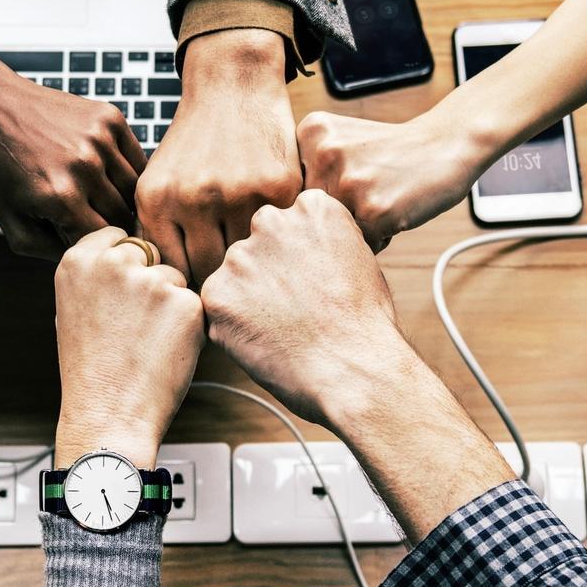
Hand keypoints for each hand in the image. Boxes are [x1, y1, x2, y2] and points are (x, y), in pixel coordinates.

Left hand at [0, 63, 145, 257]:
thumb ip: (51, 252)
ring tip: (101, 199)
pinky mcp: (109, 118)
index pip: (103, 241)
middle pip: (123, 216)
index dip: (97, 247)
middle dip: (112, 225)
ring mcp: (100, 139)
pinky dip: (127, 171)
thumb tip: (91, 260)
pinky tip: (107, 174)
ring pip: (135, 189)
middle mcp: (84, 167)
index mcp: (61, 199)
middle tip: (97, 223)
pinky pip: (136, 158)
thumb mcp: (12, 224)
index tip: (89, 242)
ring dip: (122, 199)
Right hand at [53, 227, 205, 466]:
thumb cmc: (91, 369)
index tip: (122, 290)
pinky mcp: (184, 303)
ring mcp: (151, 282)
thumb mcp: (73, 308)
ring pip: (175, 279)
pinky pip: (195, 303)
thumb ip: (96, 274)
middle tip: (134, 325)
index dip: (127, 263)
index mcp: (79, 260)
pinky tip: (165, 350)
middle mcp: (113, 263)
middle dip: (150, 280)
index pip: (119, 236)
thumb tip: (125, 251)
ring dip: (170, 304)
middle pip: (150, 253)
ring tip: (146, 342)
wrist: (108, 414)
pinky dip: (188, 325)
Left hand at [136, 28, 300, 285]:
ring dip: (254, 265)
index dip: (189, 285)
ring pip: (247, 259)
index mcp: (157, 200)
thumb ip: (160, 232)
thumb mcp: (159, 181)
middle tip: (234, 284)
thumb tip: (171, 291)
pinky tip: (278, 239)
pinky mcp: (278, 187)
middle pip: (209, 273)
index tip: (203, 287)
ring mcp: (238, 193)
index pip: (173, 271)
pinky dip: (279, 240)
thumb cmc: (195, 143)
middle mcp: (193, 198)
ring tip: (258, 268)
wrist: (233, 85)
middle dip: (221, 281)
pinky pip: (278, 235)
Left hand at [202, 190, 512, 537]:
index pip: (283, 219)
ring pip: (231, 279)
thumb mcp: (362, 266)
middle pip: (252, 245)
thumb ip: (328, 243)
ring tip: (284, 337)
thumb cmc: (373, 334)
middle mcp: (273, 222)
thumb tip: (316, 242)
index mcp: (315, 206)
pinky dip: (232, 332)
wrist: (363, 380)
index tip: (303, 288)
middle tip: (293, 319)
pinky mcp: (219, 298)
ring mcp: (242, 258)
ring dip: (248, 306)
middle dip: (265, 280)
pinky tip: (264, 347)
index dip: (290, 259)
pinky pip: (213, 312)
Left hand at [297, 110, 476, 250]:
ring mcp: (348, 182)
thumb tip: (276, 224)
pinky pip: (360, 244)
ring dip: (355, 229)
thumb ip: (307, 169)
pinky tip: (393, 212)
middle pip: (309, 212)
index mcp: (310, 131)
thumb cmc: (392, 151)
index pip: (291, 189)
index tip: (345, 183)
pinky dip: (377, 239)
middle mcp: (324, 153)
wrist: (446, 145)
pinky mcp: (373, 210)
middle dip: (335, 215)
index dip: (318, 196)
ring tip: (381, 202)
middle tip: (368, 194)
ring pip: (331, 231)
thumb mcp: (341, 140)